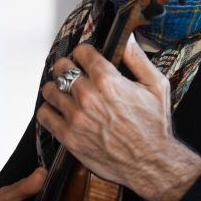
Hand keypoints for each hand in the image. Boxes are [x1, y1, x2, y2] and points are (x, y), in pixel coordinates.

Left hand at [36, 36, 200, 200]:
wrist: (151, 164)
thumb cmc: (155, 126)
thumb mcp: (156, 85)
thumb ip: (137, 58)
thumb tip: (126, 36)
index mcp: (108, 81)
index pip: (81, 52)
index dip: (84, 53)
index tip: (86, 59)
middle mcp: (89, 97)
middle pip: (61, 67)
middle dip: (67, 67)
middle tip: (73, 74)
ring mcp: (76, 118)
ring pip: (50, 90)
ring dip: (56, 88)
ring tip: (65, 93)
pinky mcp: (69, 137)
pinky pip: (44, 115)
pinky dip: (49, 110)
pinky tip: (59, 111)